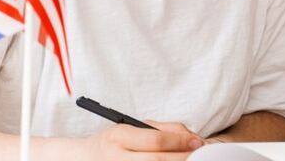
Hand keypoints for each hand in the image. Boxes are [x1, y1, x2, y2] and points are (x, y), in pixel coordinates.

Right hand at [80, 120, 203, 159]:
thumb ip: (163, 129)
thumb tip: (190, 137)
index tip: (198, 142)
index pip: (155, 140)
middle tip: (200, 155)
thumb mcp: (133, 127)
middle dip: (182, 157)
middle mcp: (116, 157)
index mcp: (119, 136)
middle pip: (157, 160)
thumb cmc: (115, 141)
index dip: (180, 142)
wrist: (84, 159)